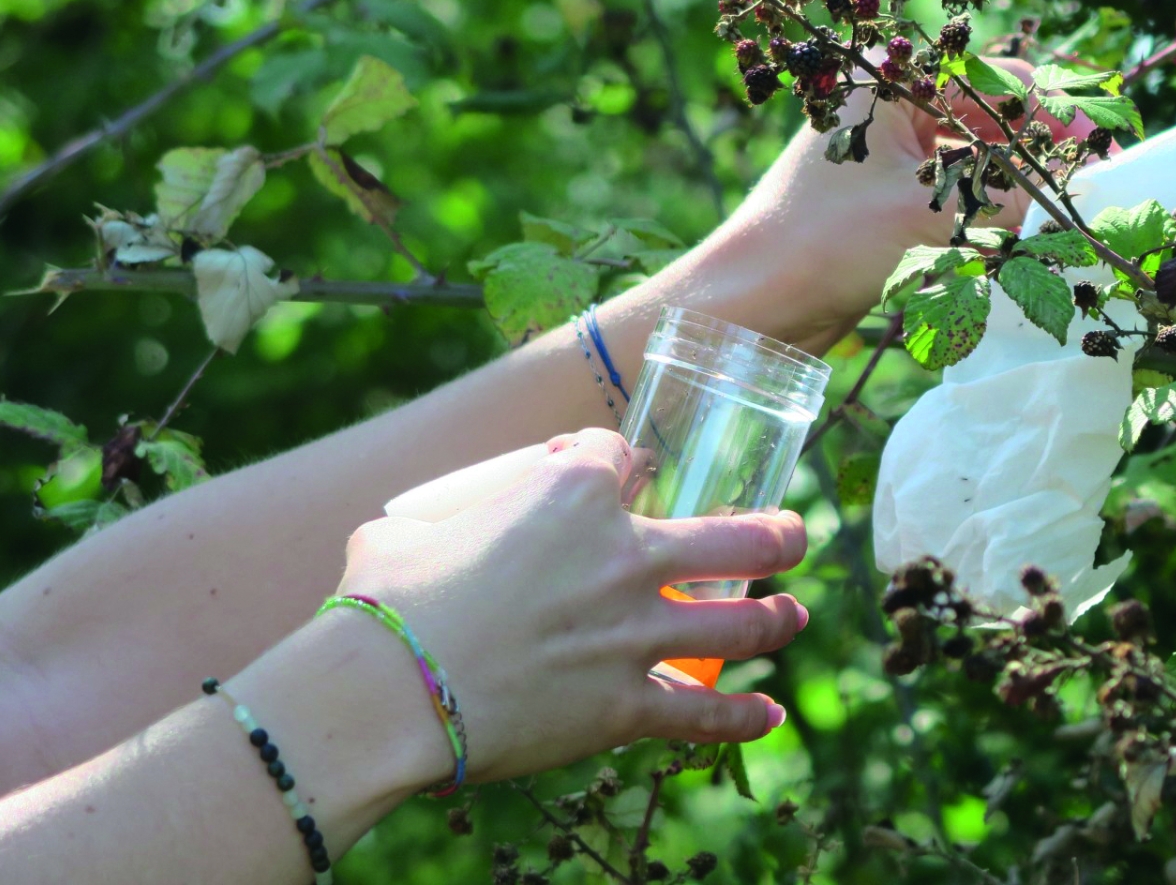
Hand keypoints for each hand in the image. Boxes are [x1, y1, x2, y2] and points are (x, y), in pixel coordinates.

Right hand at [334, 428, 806, 782]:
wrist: (382, 693)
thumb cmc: (382, 603)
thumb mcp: (410, 528)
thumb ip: (448, 518)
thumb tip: (437, 532)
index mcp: (572, 494)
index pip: (622, 458)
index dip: (620, 463)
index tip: (624, 474)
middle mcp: (622, 555)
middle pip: (732, 535)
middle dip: (775, 534)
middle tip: (793, 535)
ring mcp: (633, 634)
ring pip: (740, 622)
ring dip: (776, 620)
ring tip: (793, 616)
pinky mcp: (624, 706)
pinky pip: (702, 713)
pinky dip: (741, 718)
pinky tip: (768, 716)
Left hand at [725, 56, 1102, 345]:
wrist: (752, 305)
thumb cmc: (822, 241)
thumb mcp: (925, 216)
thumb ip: (1003, 204)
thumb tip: (1066, 206)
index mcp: (891, 85)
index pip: (996, 79)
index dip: (1055, 111)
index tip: (1102, 147)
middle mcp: (893, 113)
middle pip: (991, 121)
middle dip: (1041, 153)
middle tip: (1095, 187)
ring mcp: (890, 161)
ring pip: (978, 165)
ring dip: (1018, 191)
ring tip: (1061, 223)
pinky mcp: (889, 207)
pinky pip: (957, 201)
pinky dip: (990, 218)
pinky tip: (1020, 245)